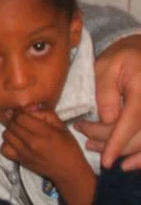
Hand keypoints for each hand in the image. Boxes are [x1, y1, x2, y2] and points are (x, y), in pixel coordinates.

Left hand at [1, 110, 84, 177]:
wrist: (69, 171)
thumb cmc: (68, 147)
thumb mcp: (62, 127)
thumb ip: (46, 113)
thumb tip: (30, 106)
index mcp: (44, 132)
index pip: (20, 117)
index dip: (19, 112)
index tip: (23, 112)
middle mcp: (32, 143)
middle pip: (11, 124)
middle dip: (14, 119)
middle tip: (21, 120)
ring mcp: (25, 153)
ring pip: (6, 135)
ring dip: (10, 130)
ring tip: (19, 131)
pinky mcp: (21, 161)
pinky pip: (4, 149)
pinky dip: (7, 144)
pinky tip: (15, 142)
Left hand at [83, 34, 140, 168]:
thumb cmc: (123, 57)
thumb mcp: (106, 67)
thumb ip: (106, 93)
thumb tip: (107, 120)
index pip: (131, 122)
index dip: (117, 143)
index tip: (105, 160)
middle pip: (137, 136)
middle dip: (111, 144)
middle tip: (86, 139)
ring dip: (123, 152)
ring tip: (95, 147)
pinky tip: (128, 164)